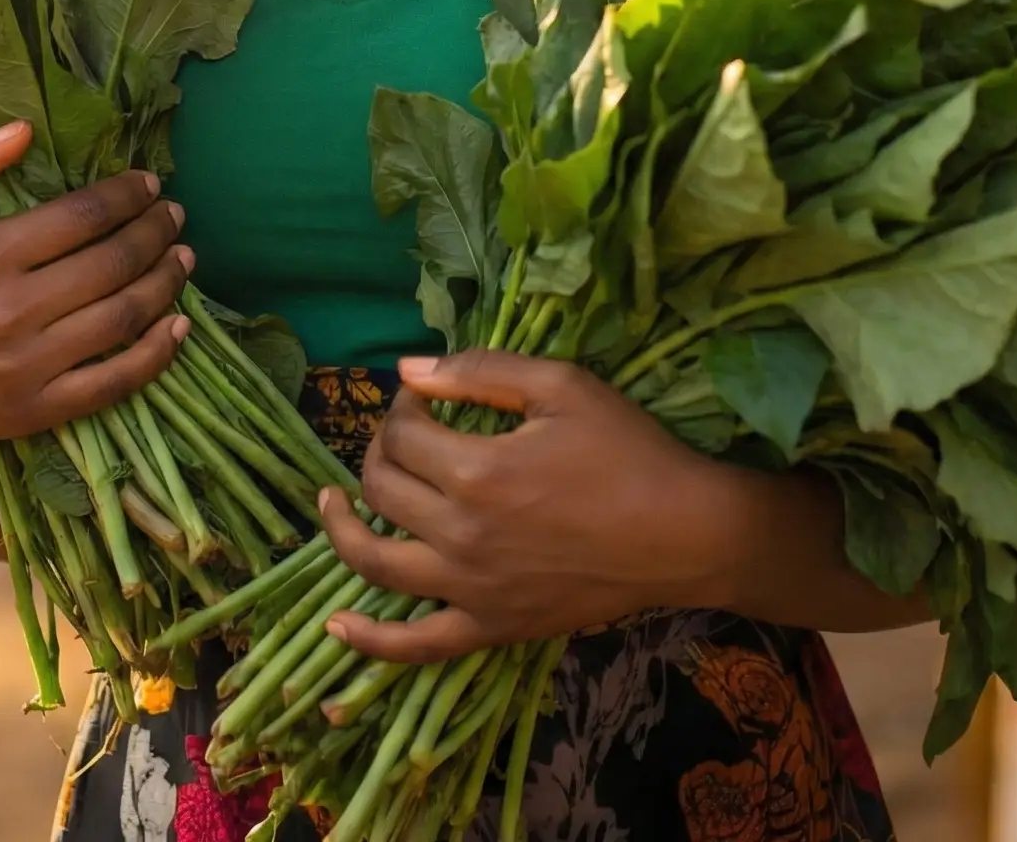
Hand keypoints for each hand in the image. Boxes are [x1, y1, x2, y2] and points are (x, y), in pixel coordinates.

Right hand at [0, 122, 192, 453]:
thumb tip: (23, 129)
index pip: (82, 217)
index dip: (125, 196)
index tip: (149, 184)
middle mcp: (13, 311)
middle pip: (112, 263)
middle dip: (155, 232)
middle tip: (175, 214)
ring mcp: (27, 367)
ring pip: (122, 317)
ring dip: (165, 283)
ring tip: (184, 257)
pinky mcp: (35, 411)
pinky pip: (113, 383)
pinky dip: (156, 355)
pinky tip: (179, 327)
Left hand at [319, 350, 758, 661]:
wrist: (685, 532)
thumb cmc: (627, 450)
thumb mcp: (561, 385)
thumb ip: (479, 370)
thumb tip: (407, 369)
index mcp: (477, 471)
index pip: (404, 433)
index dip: (404, 407)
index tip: (425, 397)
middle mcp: (461, 535)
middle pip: (383, 489)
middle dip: (379, 450)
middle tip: (404, 434)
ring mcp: (472, 590)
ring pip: (376, 564)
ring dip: (343, 529)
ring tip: (331, 502)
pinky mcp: (492, 628)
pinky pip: (416, 646)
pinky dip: (369, 642)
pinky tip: (336, 626)